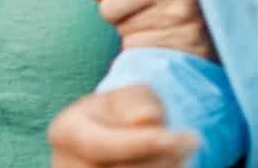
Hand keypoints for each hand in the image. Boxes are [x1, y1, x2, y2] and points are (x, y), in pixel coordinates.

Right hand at [48, 85, 198, 167]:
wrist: (115, 134)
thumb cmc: (123, 112)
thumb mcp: (130, 95)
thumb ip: (138, 103)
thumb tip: (147, 119)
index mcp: (65, 131)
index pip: (100, 145)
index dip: (138, 144)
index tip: (171, 138)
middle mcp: (65, 165)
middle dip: (160, 159)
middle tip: (192, 141)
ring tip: (183, 152)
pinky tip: (173, 165)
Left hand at [91, 0, 216, 61]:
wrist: (237, 15)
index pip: (109, 7)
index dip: (117, 7)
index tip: (137, 6)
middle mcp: (179, 8)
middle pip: (120, 28)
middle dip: (132, 25)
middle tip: (159, 20)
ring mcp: (188, 37)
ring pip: (132, 48)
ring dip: (142, 43)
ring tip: (167, 34)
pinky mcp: (193, 60)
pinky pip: (148, 64)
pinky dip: (152, 59)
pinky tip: (169, 50)